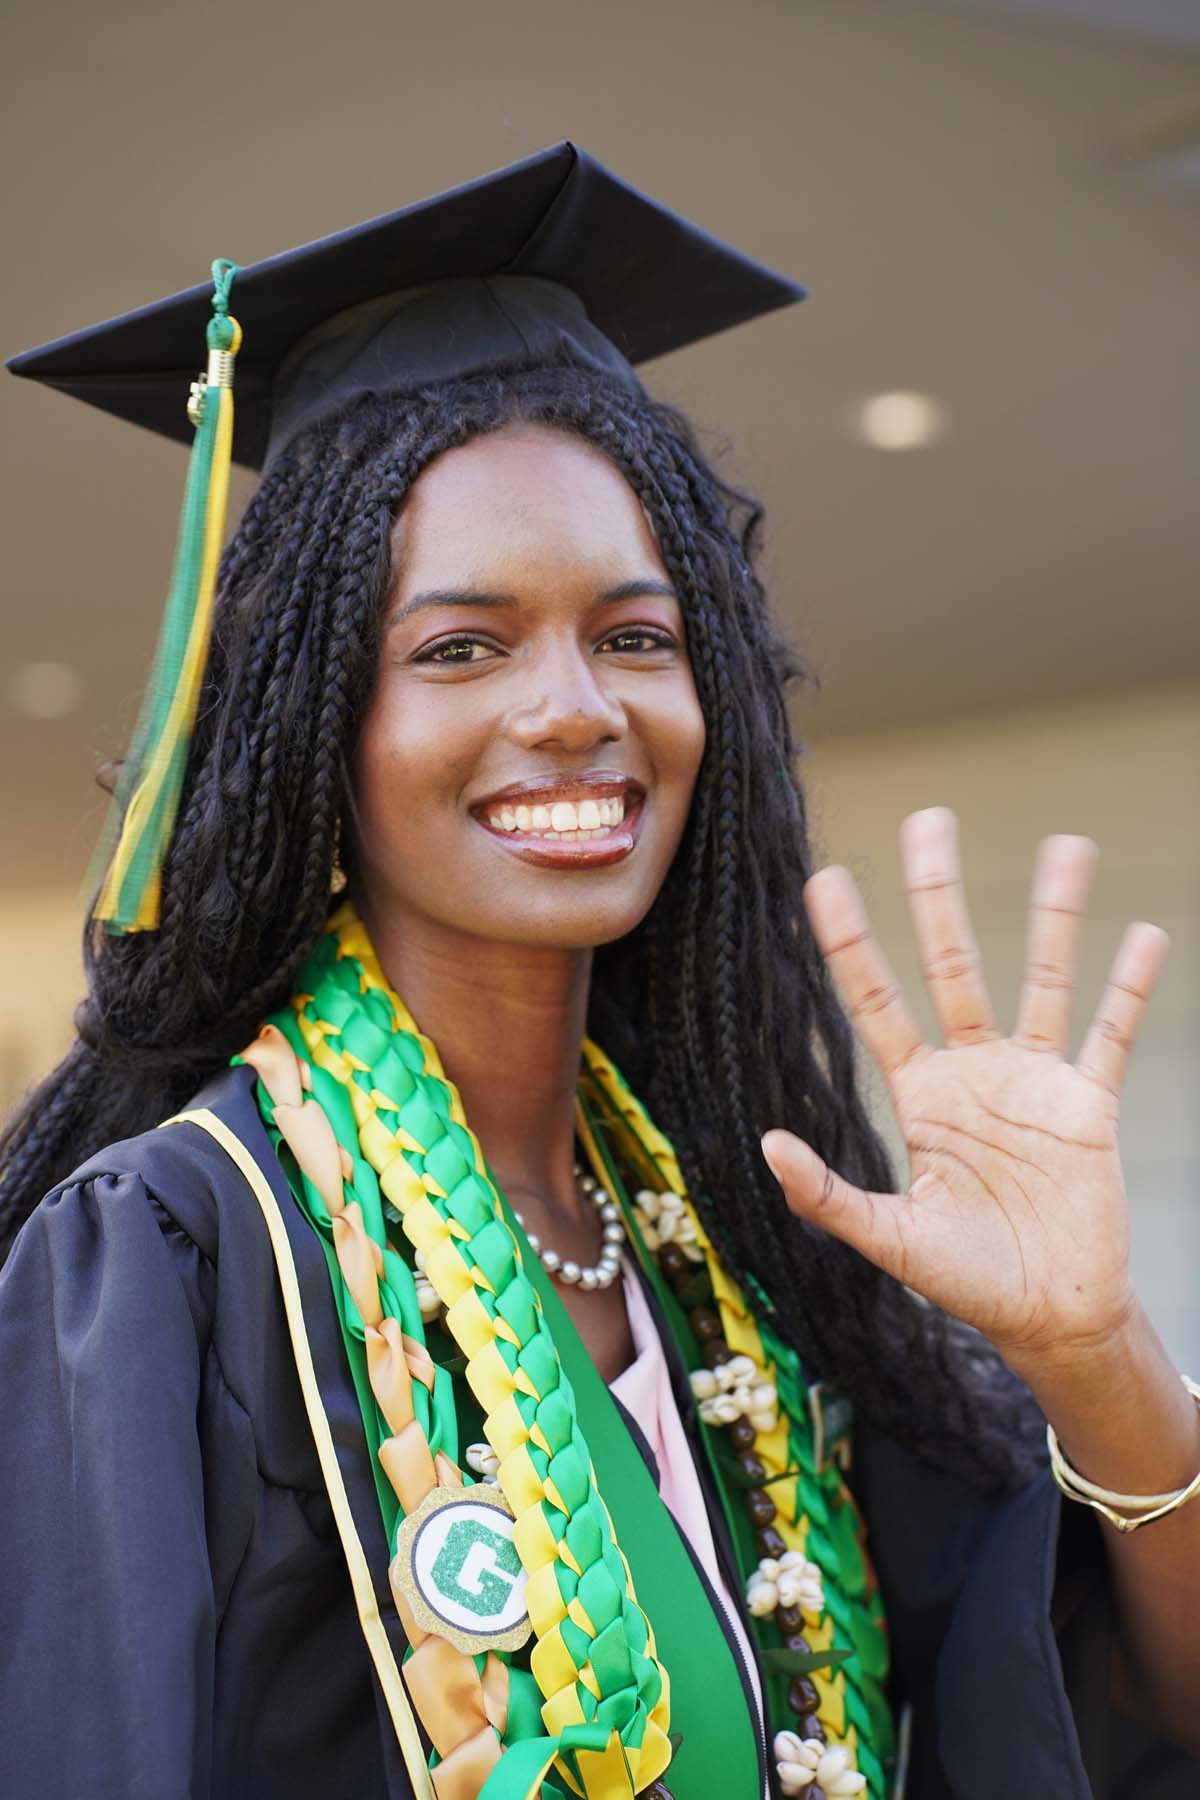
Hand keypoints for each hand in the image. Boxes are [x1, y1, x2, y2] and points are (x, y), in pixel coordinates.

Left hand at [761, 807, 1169, 1371]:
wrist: (1049, 1319)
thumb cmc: (966, 1280)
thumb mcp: (889, 1239)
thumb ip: (829, 1196)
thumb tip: (768, 1143)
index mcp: (920, 1093)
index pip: (875, 1000)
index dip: (851, 941)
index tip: (826, 878)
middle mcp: (973, 1070)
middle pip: (952, 962)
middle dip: (938, 894)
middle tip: (930, 821)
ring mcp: (1035, 1080)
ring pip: (1043, 978)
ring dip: (1055, 916)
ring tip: (1068, 847)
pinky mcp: (1089, 1105)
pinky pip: (1112, 1035)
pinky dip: (1129, 989)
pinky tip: (1143, 935)